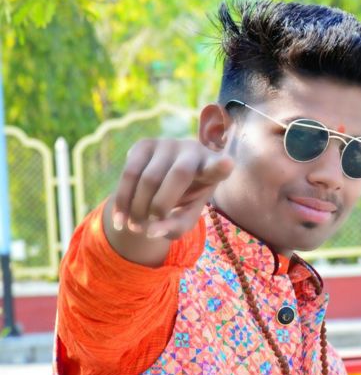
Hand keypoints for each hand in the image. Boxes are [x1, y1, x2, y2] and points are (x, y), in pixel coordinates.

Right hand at [112, 138, 233, 239]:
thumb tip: (151, 231)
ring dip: (138, 208)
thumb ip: (176, 227)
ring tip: (135, 227)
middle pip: (179, 175)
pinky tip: (120, 221)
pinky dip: (122, 200)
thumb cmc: (184, 200)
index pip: (218, 165)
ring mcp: (169, 143)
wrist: (163, 181)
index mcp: (212, 167)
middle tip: (147, 227)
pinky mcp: (145, 144)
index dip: (221, 165)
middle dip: (160, 205)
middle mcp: (193, 149)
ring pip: (149, 177)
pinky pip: (130, 173)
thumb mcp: (186, 217)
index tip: (227, 163)